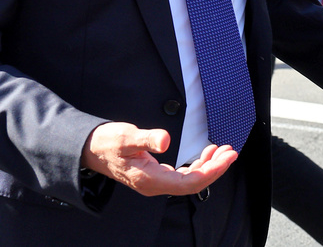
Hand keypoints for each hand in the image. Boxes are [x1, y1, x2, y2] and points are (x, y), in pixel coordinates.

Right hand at [81, 122, 236, 196]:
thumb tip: (166, 140)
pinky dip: (197, 165)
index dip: (213, 170)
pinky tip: (205, 154)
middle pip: (193, 184)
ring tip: (222, 150)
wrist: (90, 150)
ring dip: (208, 166)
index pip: (190, 182)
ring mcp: (155, 182)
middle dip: (216, 168)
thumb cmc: (107, 143)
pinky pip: (182, 176)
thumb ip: (147, 139)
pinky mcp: (156, 175)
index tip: (228, 156)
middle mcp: (155, 185)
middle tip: (231, 151)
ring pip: (189, 180)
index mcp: (150, 179)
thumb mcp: (127, 136)